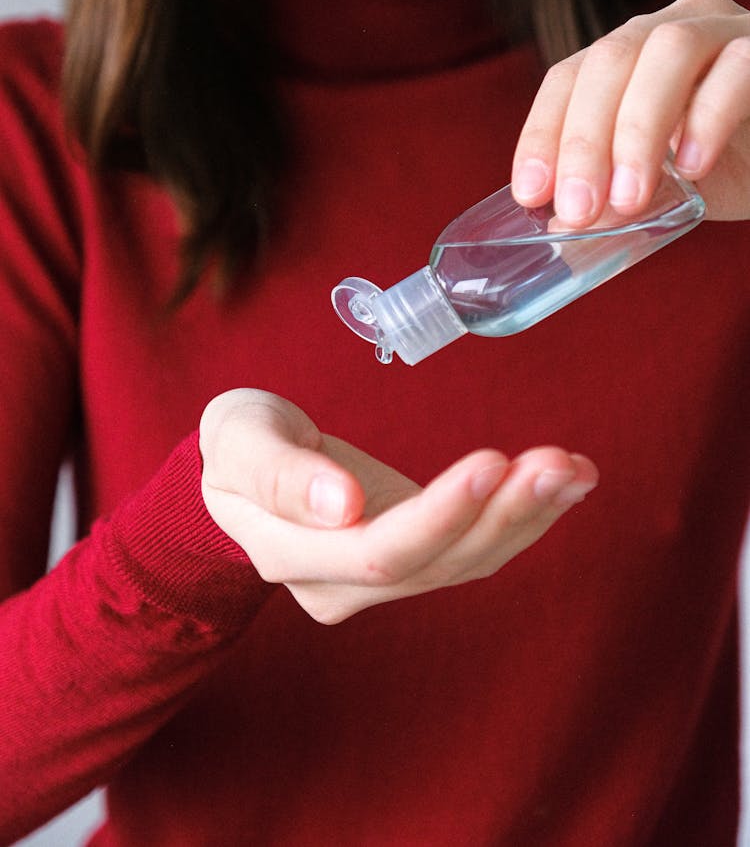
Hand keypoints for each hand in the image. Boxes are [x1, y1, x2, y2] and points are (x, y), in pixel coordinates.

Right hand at [200, 389, 597, 623]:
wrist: (245, 469)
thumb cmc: (236, 445)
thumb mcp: (238, 439)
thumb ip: (279, 473)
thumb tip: (342, 505)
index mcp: (295, 556)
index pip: (380, 550)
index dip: (441, 515)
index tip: (491, 464)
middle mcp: (345, 584)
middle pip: (438, 562)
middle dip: (504, 514)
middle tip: (558, 464)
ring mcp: (385, 576)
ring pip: (469, 560)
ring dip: (528, 516)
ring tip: (575, 469)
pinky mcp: (416, 554)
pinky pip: (476, 545)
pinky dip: (524, 514)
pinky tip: (566, 480)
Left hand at [512, 0, 749, 224]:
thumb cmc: (733, 163)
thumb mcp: (665, 188)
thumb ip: (618, 199)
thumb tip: (564, 227)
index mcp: (629, 57)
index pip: (568, 78)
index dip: (543, 132)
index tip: (531, 192)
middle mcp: (671, 28)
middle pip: (608, 60)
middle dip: (583, 140)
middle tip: (577, 209)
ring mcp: (726, 30)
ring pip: (666, 50)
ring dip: (637, 128)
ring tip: (629, 197)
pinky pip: (737, 68)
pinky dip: (706, 117)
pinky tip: (692, 166)